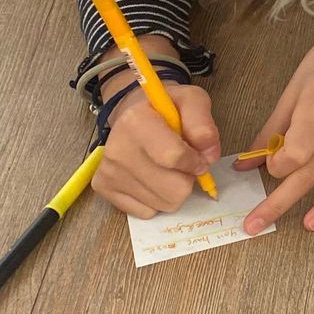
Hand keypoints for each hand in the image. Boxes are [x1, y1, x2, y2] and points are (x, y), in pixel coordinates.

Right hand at [93, 80, 222, 218]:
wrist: (132, 118)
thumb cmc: (166, 111)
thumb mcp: (192, 101)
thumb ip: (204, 124)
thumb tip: (209, 156)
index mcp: (136, 122)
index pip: (174, 157)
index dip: (196, 161)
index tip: (199, 157)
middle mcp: (118, 149)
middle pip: (175, 190)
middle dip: (187, 178)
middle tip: (181, 162)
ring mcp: (109, 172)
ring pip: (164, 204)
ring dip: (173, 190)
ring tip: (165, 168)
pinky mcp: (104, 189)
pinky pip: (148, 212)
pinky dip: (156, 199)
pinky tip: (151, 178)